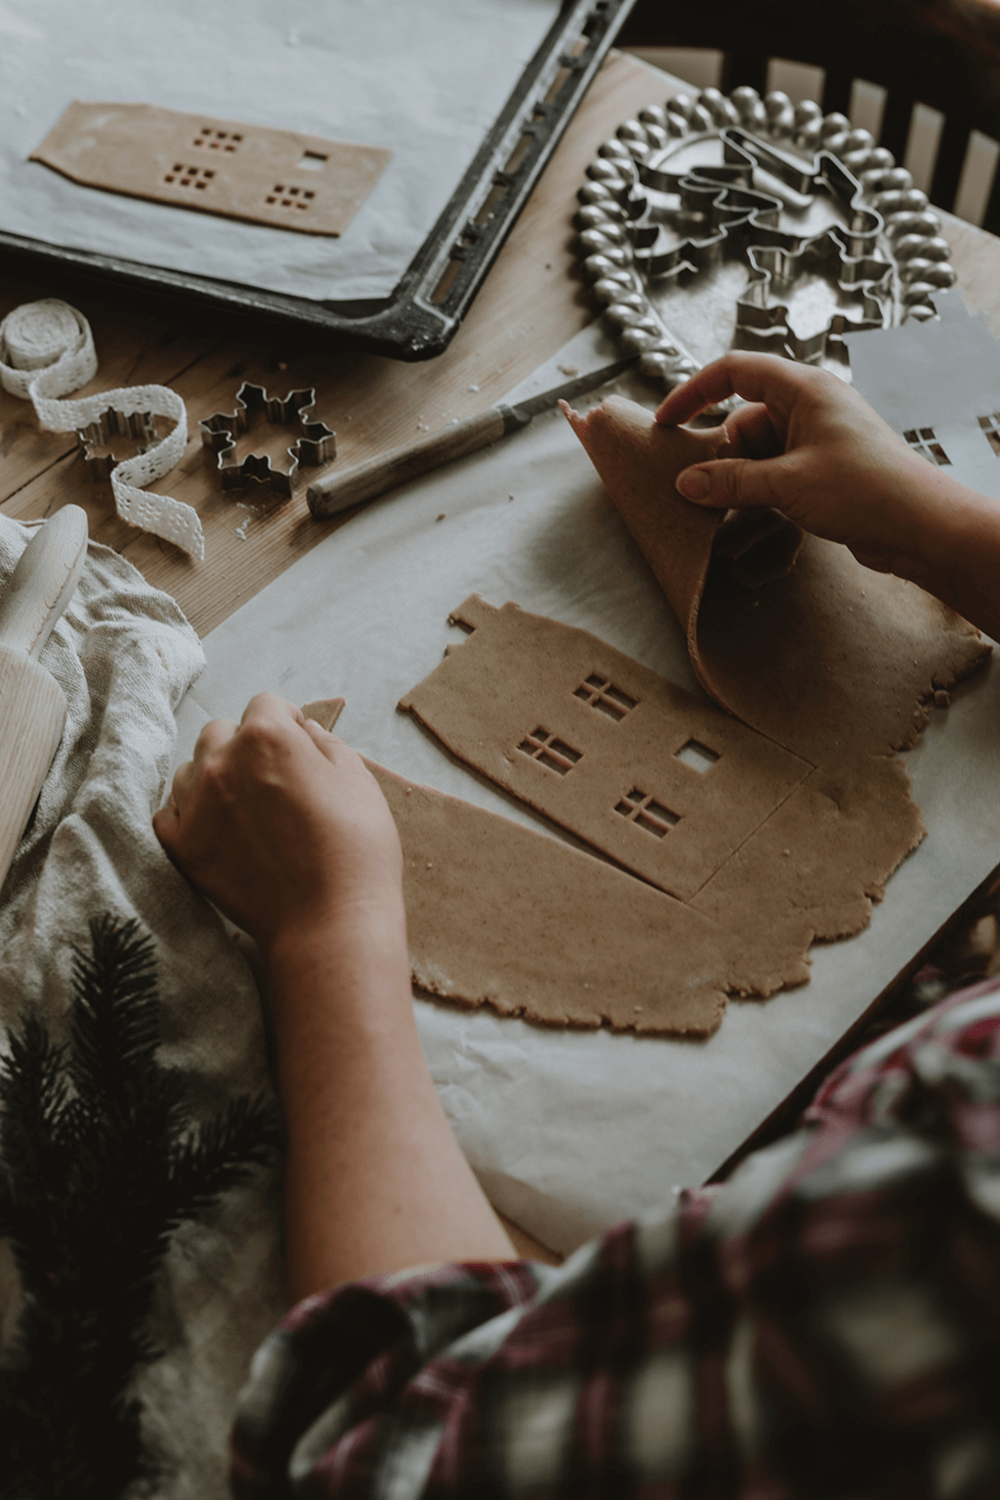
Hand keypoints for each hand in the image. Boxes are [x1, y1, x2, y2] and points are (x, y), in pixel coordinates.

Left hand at [153, 693, 403, 953]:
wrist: (330, 921)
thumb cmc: (355, 850)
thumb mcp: (358, 779)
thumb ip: (324, 743)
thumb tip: (302, 730)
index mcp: (268, 736)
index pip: (266, 704)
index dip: (287, 722)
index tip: (297, 746)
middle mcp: (222, 760)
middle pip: (221, 732)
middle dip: (244, 746)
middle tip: (273, 781)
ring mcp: (196, 803)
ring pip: (191, 769)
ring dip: (214, 778)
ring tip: (244, 809)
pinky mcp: (181, 845)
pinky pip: (169, 812)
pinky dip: (189, 814)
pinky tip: (218, 830)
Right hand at [654, 351, 950, 578]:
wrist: (919, 525)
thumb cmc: (865, 489)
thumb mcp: (788, 484)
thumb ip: (732, 481)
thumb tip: (686, 482)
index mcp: (804, 390)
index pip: (735, 372)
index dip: (694, 392)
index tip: (666, 421)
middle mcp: (810, 408)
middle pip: (743, 420)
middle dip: (719, 454)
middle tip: (698, 488)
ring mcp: (817, 439)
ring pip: (758, 452)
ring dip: (739, 480)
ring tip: (725, 511)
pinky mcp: (822, 469)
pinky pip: (776, 472)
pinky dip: (759, 492)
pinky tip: (751, 517)